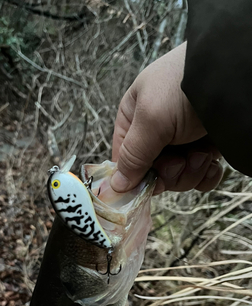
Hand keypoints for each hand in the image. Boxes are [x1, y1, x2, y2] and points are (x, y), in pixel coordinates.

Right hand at [111, 43, 222, 193]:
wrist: (232, 76)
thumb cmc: (184, 88)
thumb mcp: (150, 119)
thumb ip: (132, 155)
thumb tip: (116, 186)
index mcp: (134, 119)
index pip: (125, 159)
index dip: (135, 176)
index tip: (150, 183)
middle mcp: (156, 132)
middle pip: (152, 173)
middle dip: (168, 173)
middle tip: (180, 161)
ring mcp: (183, 141)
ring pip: (177, 177)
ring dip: (190, 173)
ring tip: (202, 154)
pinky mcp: (206, 148)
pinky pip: (200, 176)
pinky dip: (206, 174)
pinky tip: (212, 161)